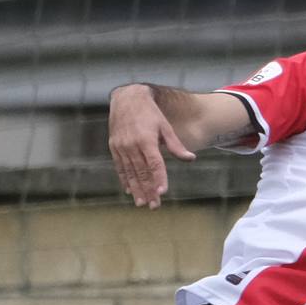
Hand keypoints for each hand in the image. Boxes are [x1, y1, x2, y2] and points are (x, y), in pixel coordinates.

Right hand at [109, 85, 193, 208]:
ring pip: (130, 172)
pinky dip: (125, 179)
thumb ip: (176, 145)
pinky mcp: (114, 146)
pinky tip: (129, 190)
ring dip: (136, 189)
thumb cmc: (150, 113)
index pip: (154, 164)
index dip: (159, 179)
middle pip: (142, 172)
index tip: (162, 192)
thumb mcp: (165, 126)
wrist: (126, 98)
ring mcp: (121, 146)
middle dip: (148, 190)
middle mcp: (132, 144)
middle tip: (154, 206)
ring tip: (142, 203)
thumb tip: (191, 158)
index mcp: (146, 140)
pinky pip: (120, 166)